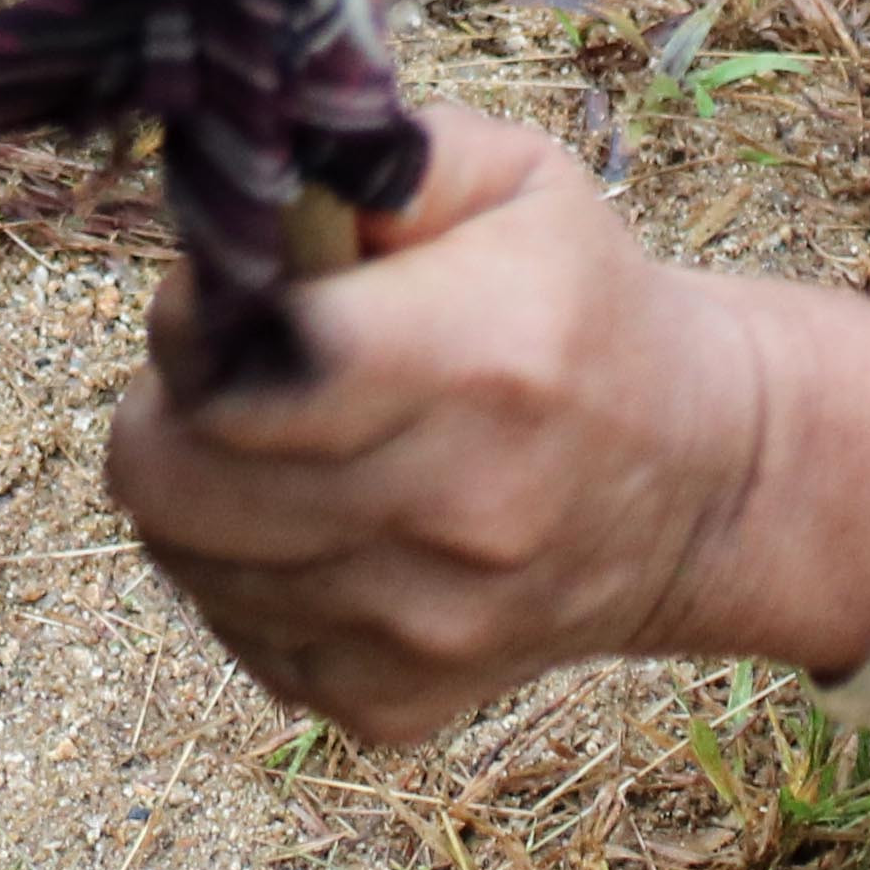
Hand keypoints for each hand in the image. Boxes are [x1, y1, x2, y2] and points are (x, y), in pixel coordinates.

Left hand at [103, 110, 763, 743]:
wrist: (699, 483)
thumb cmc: (580, 307)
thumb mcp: (516, 181)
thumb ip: (372, 166)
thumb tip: (250, 201)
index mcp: (480, 361)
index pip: (239, 366)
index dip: (202, 319)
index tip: (231, 294)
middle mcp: (452, 511)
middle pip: (172, 476)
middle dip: (170, 408)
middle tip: (227, 372)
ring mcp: (420, 626)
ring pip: (185, 558)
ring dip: (203, 489)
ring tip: (279, 443)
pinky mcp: (391, 703)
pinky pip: (235, 632)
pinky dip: (246, 576)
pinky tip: (319, 523)